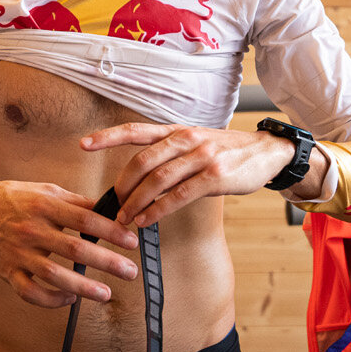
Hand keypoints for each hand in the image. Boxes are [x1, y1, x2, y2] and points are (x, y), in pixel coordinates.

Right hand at [0, 180, 139, 308]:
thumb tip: (108, 209)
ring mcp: (17, 253)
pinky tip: (70, 300)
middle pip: (74, 249)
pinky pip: (30, 292)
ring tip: (106, 294)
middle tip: (130, 271)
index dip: (111, 231)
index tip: (131, 241)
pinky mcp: (7, 272)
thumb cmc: (12, 199)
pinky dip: (51, 300)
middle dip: (106, 262)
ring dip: (82, 287)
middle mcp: (31, 230)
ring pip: (53, 275)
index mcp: (43, 205)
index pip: (84, 219)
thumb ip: (74, 202)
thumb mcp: (43, 190)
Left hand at [81, 122, 297, 228]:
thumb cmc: (226, 150)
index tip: (83, 144)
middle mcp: (185, 139)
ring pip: (157, 180)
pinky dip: (158, 210)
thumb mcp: (195, 142)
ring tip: (125, 219)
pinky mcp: (214, 176)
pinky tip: (146, 220)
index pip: (135, 130)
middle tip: (113, 204)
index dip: (107, 136)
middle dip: (122, 185)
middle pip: (141, 161)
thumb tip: (137, 176)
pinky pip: (178, 195)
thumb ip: (168, 153)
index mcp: (176, 130)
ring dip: (136, 202)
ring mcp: (201, 156)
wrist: (267, 152)